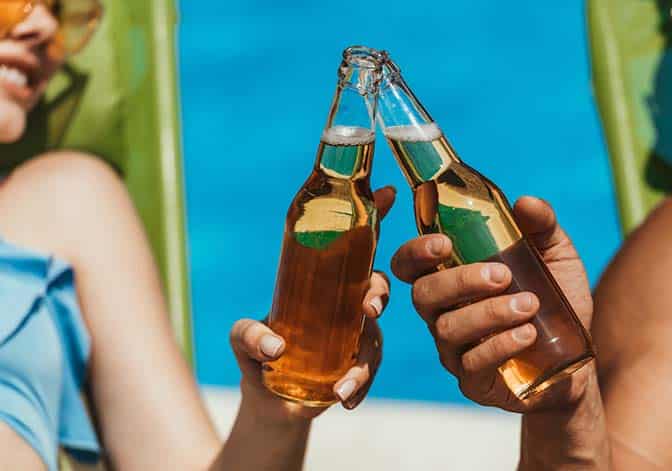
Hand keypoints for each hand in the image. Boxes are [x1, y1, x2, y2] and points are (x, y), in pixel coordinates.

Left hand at [230, 186, 395, 421]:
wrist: (268, 401)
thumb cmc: (258, 352)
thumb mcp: (243, 338)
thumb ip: (248, 335)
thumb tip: (275, 345)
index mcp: (326, 281)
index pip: (356, 243)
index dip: (374, 215)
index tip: (387, 192)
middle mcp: (347, 304)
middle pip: (378, 287)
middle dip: (380, 293)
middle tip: (370, 307)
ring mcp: (355, 338)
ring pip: (375, 339)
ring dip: (365, 361)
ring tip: (342, 386)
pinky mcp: (356, 369)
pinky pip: (367, 374)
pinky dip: (359, 387)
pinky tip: (345, 400)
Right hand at [391, 196, 593, 412]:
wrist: (576, 362)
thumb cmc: (556, 302)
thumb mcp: (556, 256)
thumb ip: (542, 226)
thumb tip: (524, 203)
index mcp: (453, 277)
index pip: (411, 265)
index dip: (415, 253)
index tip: (444, 244)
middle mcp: (444, 312)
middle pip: (423, 295)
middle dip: (459, 281)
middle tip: (503, 275)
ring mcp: (455, 349)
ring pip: (447, 329)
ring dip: (488, 313)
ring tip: (529, 305)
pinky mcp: (474, 380)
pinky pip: (472, 363)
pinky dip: (499, 345)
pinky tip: (527, 334)